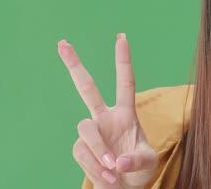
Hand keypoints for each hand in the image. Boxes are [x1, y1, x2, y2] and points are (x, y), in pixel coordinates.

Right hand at [58, 33, 157, 188]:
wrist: (123, 187)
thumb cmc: (138, 171)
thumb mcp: (148, 163)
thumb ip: (137, 160)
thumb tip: (118, 160)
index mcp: (126, 113)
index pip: (125, 82)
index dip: (123, 61)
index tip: (122, 37)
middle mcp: (105, 118)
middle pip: (87, 88)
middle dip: (74, 66)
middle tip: (62, 43)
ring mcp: (92, 132)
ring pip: (86, 130)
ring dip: (100, 151)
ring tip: (114, 170)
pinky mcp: (80, 149)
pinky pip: (83, 153)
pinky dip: (95, 167)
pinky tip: (107, 176)